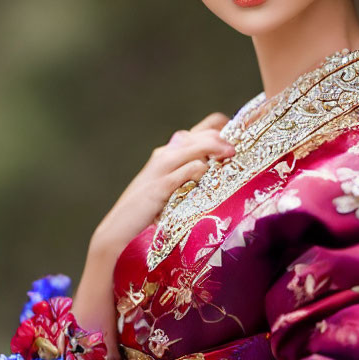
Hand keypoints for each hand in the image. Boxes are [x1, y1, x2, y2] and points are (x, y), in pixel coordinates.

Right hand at [93, 112, 234, 256]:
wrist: (118, 232)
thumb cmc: (148, 213)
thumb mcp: (174, 190)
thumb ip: (193, 176)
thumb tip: (220, 172)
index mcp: (172, 152)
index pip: (206, 127)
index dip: (224, 129)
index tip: (240, 141)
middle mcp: (167, 154)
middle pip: (203, 134)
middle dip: (224, 139)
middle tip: (237, 151)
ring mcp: (161, 169)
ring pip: (194, 147)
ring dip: (215, 148)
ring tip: (231, 154)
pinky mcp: (158, 188)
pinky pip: (183, 171)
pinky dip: (197, 169)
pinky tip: (206, 173)